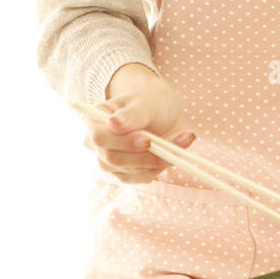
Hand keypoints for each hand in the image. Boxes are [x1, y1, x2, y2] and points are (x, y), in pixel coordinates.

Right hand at [81, 62, 195, 183]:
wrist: (163, 113)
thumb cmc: (150, 102)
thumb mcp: (146, 102)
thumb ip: (132, 113)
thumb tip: (113, 123)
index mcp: (95, 120)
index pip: (99, 138)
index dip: (122, 142)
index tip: (146, 140)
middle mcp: (98, 144)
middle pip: (112, 159)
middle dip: (143, 155)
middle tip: (169, 147)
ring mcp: (110, 162)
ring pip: (130, 171)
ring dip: (159, 159)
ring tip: (184, 139)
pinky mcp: (127, 174)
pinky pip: (143, 176)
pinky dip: (162, 166)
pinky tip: (176, 151)